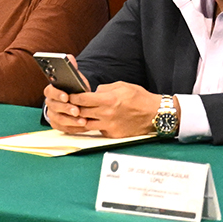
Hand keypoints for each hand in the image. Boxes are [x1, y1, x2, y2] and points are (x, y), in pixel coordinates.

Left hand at [44, 80, 161, 136]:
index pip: (83, 99)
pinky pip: (98, 130)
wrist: (154, 114)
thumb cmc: (139, 98)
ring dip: (81, 119)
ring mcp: (109, 126)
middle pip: (82, 112)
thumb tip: (92, 93)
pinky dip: (94, 125)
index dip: (73, 97)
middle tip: (69, 104)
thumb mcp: (121, 86)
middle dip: (74, 108)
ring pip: (86, 124)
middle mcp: (107, 114)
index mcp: (109, 100)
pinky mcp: (113, 134)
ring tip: (79, 113)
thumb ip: (104, 89)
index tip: (68, 95)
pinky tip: (94, 120)